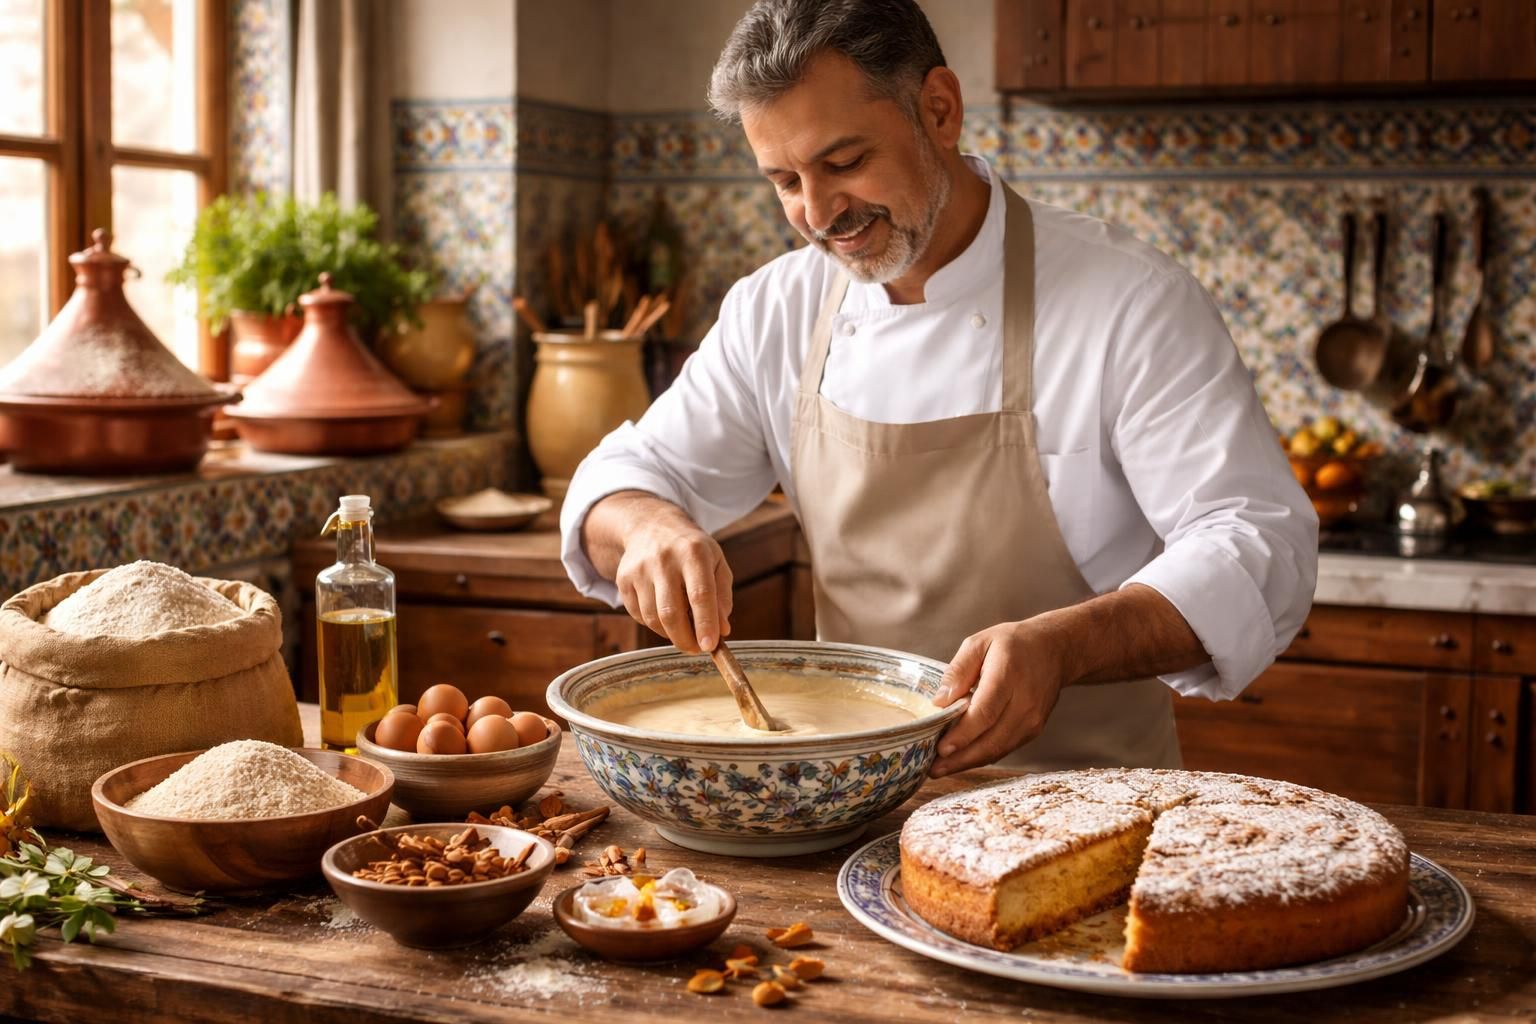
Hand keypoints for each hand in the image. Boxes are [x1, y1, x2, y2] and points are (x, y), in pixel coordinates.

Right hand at [608, 502, 732, 653]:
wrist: (651, 526)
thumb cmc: (692, 550)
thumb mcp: (716, 563)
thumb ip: (722, 597)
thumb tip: (722, 630)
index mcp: (694, 553)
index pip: (700, 595)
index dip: (705, 624)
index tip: (709, 646)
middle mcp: (664, 559)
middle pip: (671, 612)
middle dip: (685, 639)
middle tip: (696, 648)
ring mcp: (639, 569)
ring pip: (653, 618)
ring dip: (670, 634)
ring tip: (683, 630)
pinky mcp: (623, 579)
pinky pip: (639, 615)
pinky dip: (654, 624)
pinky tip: (664, 614)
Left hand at [928, 619, 1068, 776]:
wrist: (1055, 650)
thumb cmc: (1013, 644)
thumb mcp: (980, 643)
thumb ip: (958, 670)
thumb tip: (939, 701)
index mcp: (1009, 675)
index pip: (985, 712)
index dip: (963, 734)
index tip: (940, 748)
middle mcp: (1025, 702)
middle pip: (991, 739)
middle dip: (960, 759)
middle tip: (932, 769)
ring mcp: (1032, 720)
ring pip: (998, 750)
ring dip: (969, 763)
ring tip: (941, 769)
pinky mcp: (1034, 730)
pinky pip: (1005, 748)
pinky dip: (982, 756)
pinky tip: (961, 759)